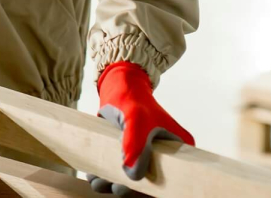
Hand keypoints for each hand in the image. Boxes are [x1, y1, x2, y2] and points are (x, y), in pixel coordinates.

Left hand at [86, 62, 193, 194]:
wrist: (116, 85)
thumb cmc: (132, 98)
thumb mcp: (137, 120)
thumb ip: (136, 146)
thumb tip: (132, 177)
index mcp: (178, 150)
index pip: (173, 178)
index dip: (155, 190)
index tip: (136, 192)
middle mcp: (164, 155)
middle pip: (150, 181)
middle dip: (129, 188)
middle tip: (112, 188)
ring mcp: (146, 154)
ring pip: (131, 177)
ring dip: (113, 182)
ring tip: (97, 183)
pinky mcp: (129, 151)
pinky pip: (119, 168)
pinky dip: (106, 173)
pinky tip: (93, 176)